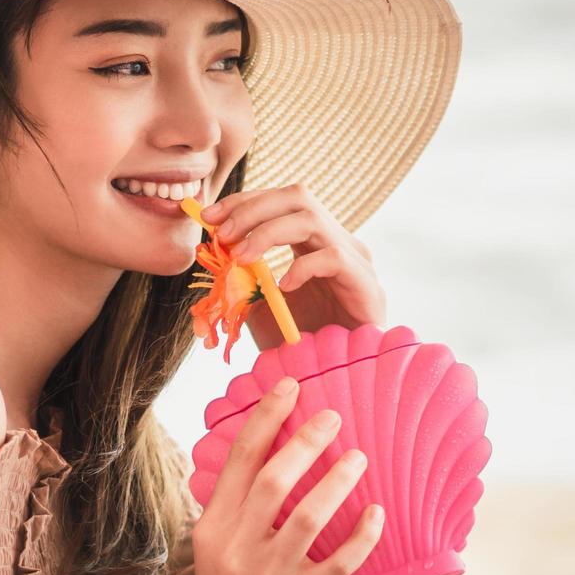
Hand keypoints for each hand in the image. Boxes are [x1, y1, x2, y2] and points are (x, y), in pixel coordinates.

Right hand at [182, 374, 384, 574]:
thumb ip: (235, 509)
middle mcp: (237, 548)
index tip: (289, 387)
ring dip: (337, 480)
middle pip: (274, 479)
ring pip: (308, 516)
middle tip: (333, 416)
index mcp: (213, 528)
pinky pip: (338, 561)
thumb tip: (266, 454)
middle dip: (305, 441)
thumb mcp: (215, 551)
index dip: (265, 419)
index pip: (239, 461)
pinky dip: (361, 535)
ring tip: (359, 457)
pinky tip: (378, 512)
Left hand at [200, 181, 387, 349]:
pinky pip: (333, 258)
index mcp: (313, 241)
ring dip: (267, 233)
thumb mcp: (263, 308)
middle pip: (297, 196)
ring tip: (241, 258)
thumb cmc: (303, 343)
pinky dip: (302, 267)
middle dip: (252, 208)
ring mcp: (355, 260)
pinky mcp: (366, 284)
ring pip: (311, 219)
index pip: (279, 201)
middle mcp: (336, 241)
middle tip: (223, 233)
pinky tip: (283, 288)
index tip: (208, 217)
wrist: (340, 377)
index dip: (242, 202)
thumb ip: (243, 282)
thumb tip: (212, 257)